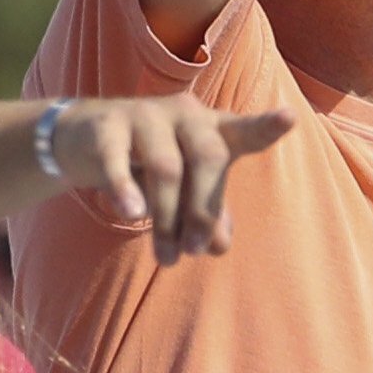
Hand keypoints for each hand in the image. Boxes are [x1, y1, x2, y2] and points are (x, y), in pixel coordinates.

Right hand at [56, 97, 295, 265]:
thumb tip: (220, 246)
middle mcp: (185, 115)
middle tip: (197, 252)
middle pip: (209, 156)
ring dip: (168, 219)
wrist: (83, 140)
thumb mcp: (184, 194)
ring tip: (166, 258)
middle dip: (206, 209)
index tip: (290, 118)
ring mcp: (145, 116)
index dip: (266, 126)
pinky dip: (126, 189)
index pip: (243, 130)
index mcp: (211, 129)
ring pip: (166, 168)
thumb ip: (207, 216)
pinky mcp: (108, 127)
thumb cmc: (149, 167)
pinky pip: (118, 161)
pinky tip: (131, 214)